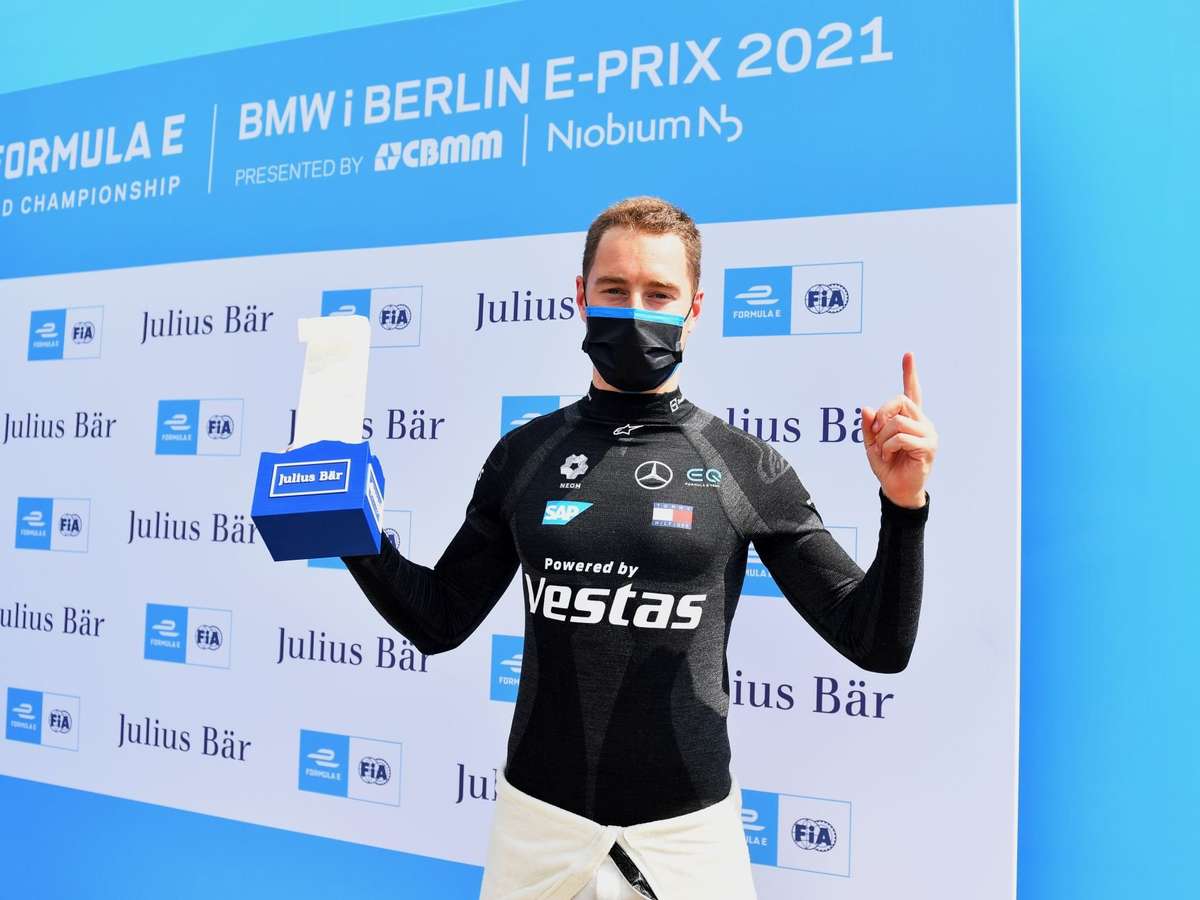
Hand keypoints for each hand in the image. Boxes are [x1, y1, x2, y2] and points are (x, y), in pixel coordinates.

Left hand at [861, 352, 937, 507]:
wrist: (897, 489)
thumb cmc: (887, 466)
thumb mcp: (871, 444)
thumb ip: (869, 427)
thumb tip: (866, 408)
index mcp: (910, 419)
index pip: (912, 391)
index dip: (909, 373)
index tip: (908, 354)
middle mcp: (922, 422)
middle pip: (900, 400)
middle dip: (881, 415)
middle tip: (875, 433)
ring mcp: (928, 434)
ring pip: (898, 421)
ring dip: (883, 437)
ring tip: (884, 450)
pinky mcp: (928, 447)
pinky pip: (901, 437)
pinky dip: (888, 446)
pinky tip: (889, 455)